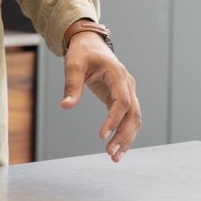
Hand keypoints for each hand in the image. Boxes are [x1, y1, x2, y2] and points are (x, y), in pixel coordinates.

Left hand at [60, 32, 141, 161]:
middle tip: (110, 153)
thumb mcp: (73, 65)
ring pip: (134, 118)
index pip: (122, 101)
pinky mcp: (122, 97)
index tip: (102, 135)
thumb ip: (71, 86)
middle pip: (133, 113)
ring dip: (127, 138)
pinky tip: (118, 149)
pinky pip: (128, 118)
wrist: (89, 43)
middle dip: (124, 135)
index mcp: (117, 74)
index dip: (114, 119)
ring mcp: (128, 91)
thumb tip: (66, 106)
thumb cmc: (81, 52)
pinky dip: (125, 133)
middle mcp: (127, 84)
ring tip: (114, 157)